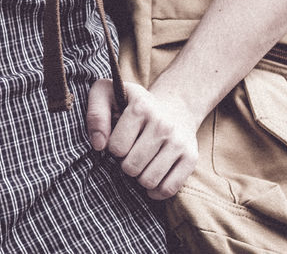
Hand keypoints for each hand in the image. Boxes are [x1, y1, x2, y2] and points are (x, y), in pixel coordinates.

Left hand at [86, 79, 200, 199]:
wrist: (174, 106)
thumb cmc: (132, 105)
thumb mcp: (107, 96)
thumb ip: (96, 115)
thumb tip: (99, 145)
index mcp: (141, 107)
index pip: (116, 147)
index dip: (112, 148)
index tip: (118, 139)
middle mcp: (163, 124)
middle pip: (131, 167)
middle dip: (125, 164)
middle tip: (130, 152)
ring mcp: (179, 142)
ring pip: (148, 181)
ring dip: (139, 177)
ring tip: (141, 162)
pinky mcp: (191, 158)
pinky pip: (168, 189)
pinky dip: (156, 191)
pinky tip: (151, 177)